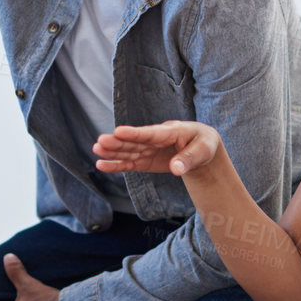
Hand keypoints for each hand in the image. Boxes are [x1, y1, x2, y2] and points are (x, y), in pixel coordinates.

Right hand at [94, 121, 221, 176]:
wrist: (202, 148)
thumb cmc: (204, 144)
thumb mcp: (204, 150)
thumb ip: (189, 158)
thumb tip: (175, 169)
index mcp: (171, 131)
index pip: (152, 133)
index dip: (135, 133)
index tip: (119, 131)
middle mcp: (156, 139)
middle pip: (136, 142)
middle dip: (119, 142)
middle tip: (100, 142)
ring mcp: (150, 149)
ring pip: (129, 151)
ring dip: (113, 152)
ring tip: (96, 150)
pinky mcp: (146, 160)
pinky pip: (130, 163)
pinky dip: (117, 165)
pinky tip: (102, 165)